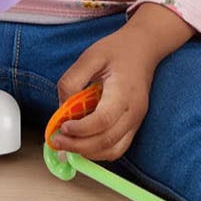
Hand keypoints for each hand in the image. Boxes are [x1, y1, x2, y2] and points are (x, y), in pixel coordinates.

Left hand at [51, 4, 194, 161]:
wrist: (143, 48)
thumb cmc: (117, 50)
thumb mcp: (90, 56)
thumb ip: (73, 80)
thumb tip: (61, 108)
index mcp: (123, 92)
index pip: (103, 120)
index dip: (81, 130)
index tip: (62, 128)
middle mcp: (133, 111)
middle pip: (107, 141)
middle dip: (79, 146)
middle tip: (56, 142)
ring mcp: (136, 121)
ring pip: (113, 151)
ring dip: (88, 153)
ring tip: (66, 144)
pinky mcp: (133, 125)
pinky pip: (117, 148)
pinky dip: (98, 152)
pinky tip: (81, 143)